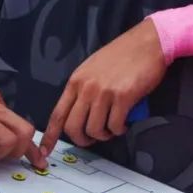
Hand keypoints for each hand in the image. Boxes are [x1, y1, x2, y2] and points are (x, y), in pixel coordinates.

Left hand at [40, 20, 166, 155]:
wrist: (147, 42)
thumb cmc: (122, 55)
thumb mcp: (92, 68)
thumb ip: (83, 89)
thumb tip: (79, 113)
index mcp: (75, 81)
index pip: (58, 114)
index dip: (50, 136)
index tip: (45, 150)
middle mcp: (86, 88)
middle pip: (73, 127)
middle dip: (82, 140)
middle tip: (92, 139)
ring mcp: (103, 92)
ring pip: (94, 129)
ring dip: (103, 135)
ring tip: (111, 129)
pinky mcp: (122, 97)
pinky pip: (114, 125)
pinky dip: (119, 129)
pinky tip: (124, 124)